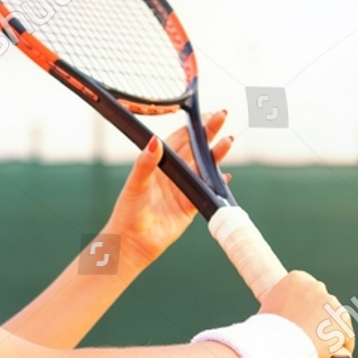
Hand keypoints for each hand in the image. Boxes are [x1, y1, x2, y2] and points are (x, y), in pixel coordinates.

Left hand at [105, 111, 233, 267]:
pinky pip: (207, 191)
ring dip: (217, 154)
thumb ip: (145, 164)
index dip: (191, 128)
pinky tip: (226, 175)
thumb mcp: (135, 185)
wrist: (132, 243)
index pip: (177, 141)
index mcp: (157, 166)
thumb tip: (154, 141)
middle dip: (208, 133)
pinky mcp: (191, 206)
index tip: (203, 114)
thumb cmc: (128, 213)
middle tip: (222, 116)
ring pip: (204, 167)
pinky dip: (217, 183)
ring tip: (229, 139)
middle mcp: (172, 175)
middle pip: (195, 149)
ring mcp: (183, 189)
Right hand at [259, 270, 356, 357]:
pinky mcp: (343, 321)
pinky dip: (341, 345)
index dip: (303, 307)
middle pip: (322, 303)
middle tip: (305, 336)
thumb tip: (279, 316)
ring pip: (335, 319)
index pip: (306, 291)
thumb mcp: (267, 309)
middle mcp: (316, 286)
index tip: (298, 320)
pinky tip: (334, 353)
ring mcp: (332, 302)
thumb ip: (278, 306)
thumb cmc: (265, 331)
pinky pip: (346, 335)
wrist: (276, 345)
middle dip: (317, 317)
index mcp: (296, 278)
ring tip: (318, 347)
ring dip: (329, 330)